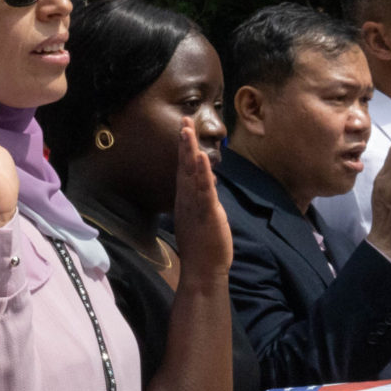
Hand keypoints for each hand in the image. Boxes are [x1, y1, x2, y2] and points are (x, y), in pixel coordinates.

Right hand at [172, 123, 231, 278]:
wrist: (202, 270)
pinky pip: (204, 190)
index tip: (184, 129)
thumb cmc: (202, 247)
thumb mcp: (202, 218)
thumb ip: (202, 201)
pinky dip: (202, 173)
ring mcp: (195, 205)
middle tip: (184, 120)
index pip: (184, 169)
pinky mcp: (206, 213)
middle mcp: (187, 199)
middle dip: (184, 142)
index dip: (184, 149)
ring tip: (187, 130)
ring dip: (189, 151)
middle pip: (185, 165)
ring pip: (191, 173)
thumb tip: (206, 187)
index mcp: (186, 200)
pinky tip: (200, 157)